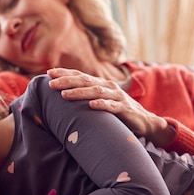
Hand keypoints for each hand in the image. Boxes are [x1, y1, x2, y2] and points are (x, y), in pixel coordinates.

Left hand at [47, 68, 175, 146]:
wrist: (145, 121)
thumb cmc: (118, 112)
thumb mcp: (102, 102)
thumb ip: (87, 98)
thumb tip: (64, 97)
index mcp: (101, 84)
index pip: (80, 75)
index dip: (65, 73)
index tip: (48, 73)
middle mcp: (108, 87)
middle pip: (85, 81)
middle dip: (67, 81)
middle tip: (51, 84)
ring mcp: (117, 97)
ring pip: (96, 92)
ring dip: (79, 93)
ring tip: (65, 95)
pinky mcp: (125, 109)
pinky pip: (112, 106)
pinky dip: (102, 105)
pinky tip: (92, 106)